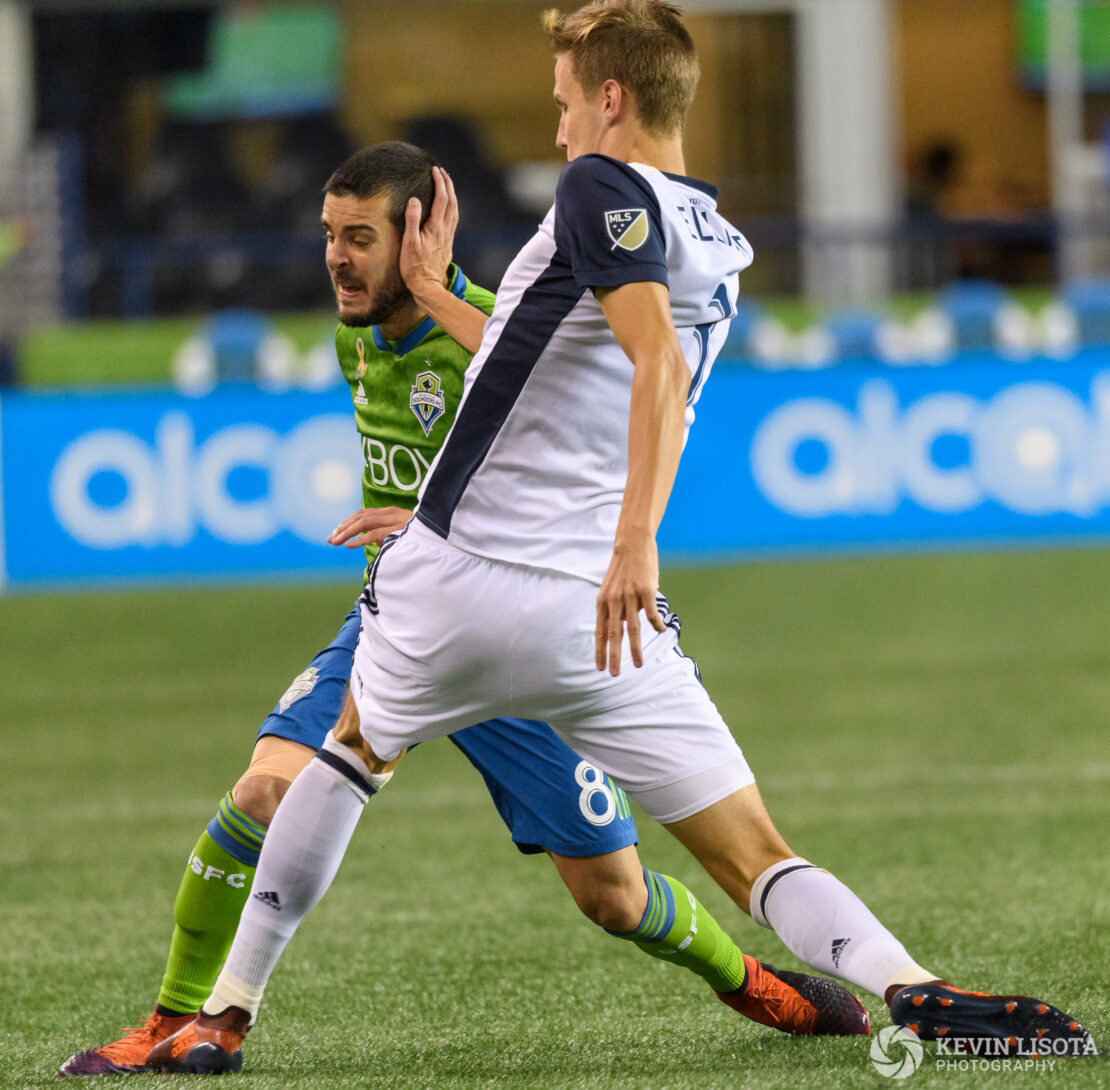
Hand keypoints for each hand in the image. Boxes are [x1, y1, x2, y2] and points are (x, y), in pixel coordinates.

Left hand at [327, 507, 412, 548]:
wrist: (438, 531)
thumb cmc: (419, 535)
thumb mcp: (400, 532)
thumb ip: (385, 534)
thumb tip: (372, 542)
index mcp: (388, 512)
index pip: (362, 514)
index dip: (347, 522)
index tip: (336, 532)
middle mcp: (389, 513)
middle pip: (359, 517)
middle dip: (343, 528)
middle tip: (330, 539)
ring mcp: (393, 520)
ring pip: (363, 523)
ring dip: (347, 533)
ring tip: (336, 542)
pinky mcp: (396, 530)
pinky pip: (374, 533)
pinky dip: (359, 539)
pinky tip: (349, 545)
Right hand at [400, 166, 457, 299]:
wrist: (428, 287)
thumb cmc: (414, 267)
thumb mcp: (409, 243)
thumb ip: (412, 220)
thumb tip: (415, 200)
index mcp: (436, 227)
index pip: (441, 199)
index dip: (439, 182)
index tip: (434, 170)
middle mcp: (445, 231)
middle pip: (451, 202)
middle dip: (448, 185)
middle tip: (442, 172)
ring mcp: (448, 238)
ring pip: (455, 211)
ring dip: (452, 196)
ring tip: (447, 185)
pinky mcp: (447, 245)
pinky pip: (453, 221)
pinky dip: (452, 209)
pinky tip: (448, 209)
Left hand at [594, 532, 666, 676]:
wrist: (632, 543)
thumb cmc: (623, 567)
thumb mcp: (610, 587)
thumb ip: (613, 607)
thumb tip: (621, 625)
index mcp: (603, 601)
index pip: (600, 631)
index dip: (599, 650)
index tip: (599, 667)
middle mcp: (614, 601)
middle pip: (614, 634)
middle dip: (614, 656)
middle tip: (614, 674)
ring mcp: (630, 596)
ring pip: (633, 629)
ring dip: (635, 649)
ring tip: (638, 664)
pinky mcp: (646, 590)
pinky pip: (652, 614)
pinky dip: (656, 625)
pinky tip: (661, 632)